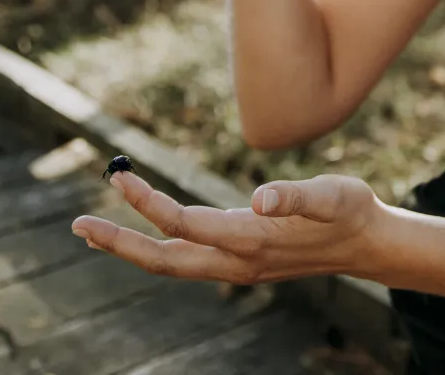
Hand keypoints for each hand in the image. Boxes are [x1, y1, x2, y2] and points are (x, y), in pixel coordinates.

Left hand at [71, 169, 385, 284]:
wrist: (368, 245)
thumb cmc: (350, 211)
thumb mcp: (332, 195)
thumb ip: (297, 197)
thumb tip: (261, 197)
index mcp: (251, 240)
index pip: (183, 223)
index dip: (147, 202)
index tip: (117, 178)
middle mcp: (236, 261)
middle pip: (164, 259)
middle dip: (119, 243)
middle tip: (77, 226)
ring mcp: (236, 267)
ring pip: (171, 264)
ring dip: (131, 248)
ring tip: (94, 232)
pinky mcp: (240, 262)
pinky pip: (186, 259)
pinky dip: (156, 247)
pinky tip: (143, 234)